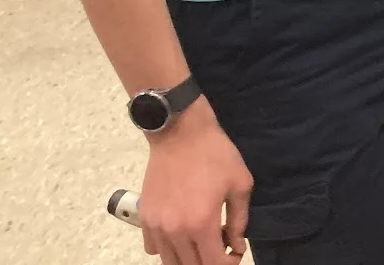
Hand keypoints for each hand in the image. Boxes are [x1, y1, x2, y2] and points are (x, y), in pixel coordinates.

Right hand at [139, 100, 251, 262]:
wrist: (180, 132)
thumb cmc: (216, 154)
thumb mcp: (240, 184)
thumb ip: (240, 221)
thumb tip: (237, 246)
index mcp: (201, 224)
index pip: (213, 264)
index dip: (228, 264)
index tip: (235, 253)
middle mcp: (175, 231)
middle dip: (210, 261)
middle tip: (222, 244)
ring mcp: (156, 226)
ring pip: (170, 261)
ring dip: (188, 257)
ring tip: (202, 238)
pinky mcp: (144, 217)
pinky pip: (153, 248)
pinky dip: (168, 249)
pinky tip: (181, 232)